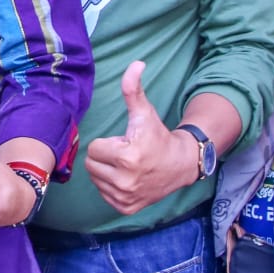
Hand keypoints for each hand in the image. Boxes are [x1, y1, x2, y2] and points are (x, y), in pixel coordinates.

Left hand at [86, 61, 199, 215]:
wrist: (181, 165)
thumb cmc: (159, 136)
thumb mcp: (145, 112)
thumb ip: (134, 89)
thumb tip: (135, 64)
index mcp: (127, 157)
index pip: (94, 148)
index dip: (109, 143)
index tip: (125, 142)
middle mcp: (125, 181)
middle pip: (92, 165)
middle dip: (105, 157)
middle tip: (125, 154)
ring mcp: (126, 197)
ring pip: (96, 179)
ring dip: (107, 171)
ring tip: (127, 166)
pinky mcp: (127, 208)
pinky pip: (104, 194)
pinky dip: (112, 186)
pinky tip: (128, 178)